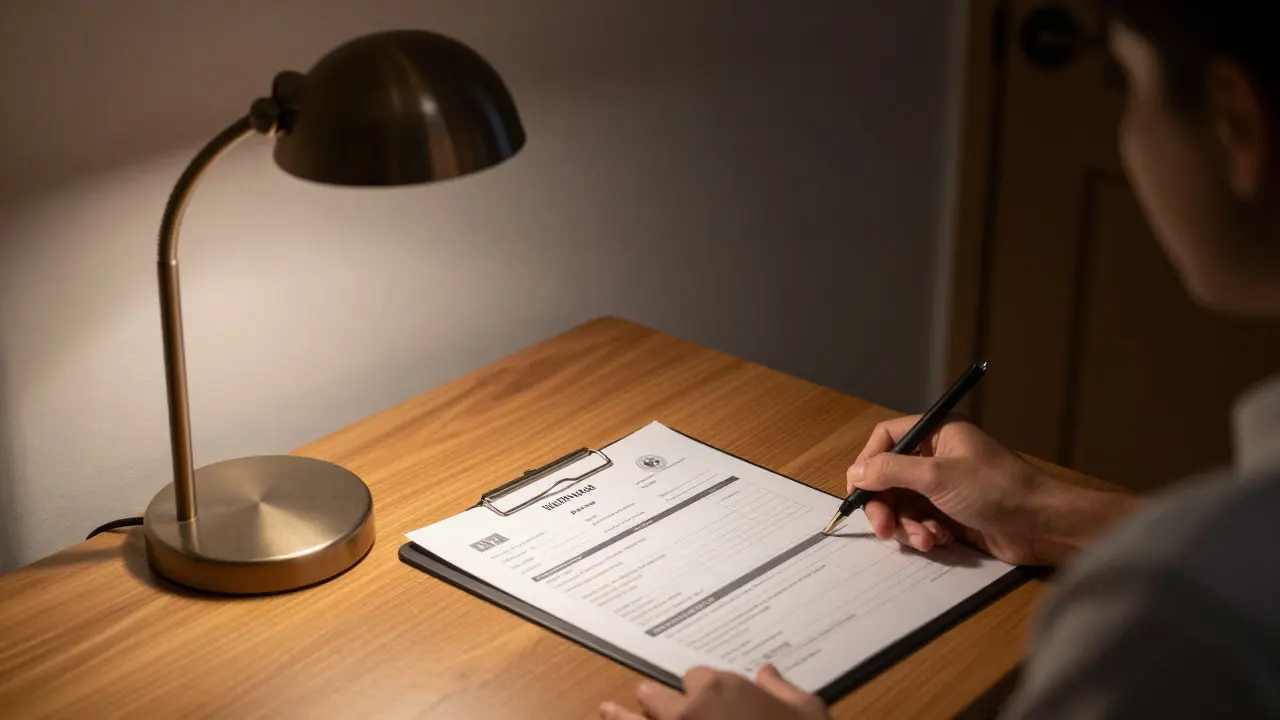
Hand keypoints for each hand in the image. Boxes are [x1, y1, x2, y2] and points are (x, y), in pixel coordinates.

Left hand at [598, 665, 826, 719]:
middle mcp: (690, 709)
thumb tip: (770, 673)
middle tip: (645, 696)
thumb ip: (784, 690)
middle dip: (654, 697)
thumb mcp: (808, 712)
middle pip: (657, 695)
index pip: (696, 677)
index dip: (699, 689)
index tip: (703, 697)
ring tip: (606, 711)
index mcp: (722, 688)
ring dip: (620, 717)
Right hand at [848, 416, 1137, 565]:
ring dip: (907, 525)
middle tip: (884, 529)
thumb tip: (855, 472)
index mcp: (936, 434)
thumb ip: (891, 471)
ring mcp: (944, 487)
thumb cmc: (995, 490)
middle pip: (889, 478)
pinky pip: (920, 522)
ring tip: (925, 540)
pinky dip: (924, 534)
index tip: (858, 490)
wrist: (1042, 526)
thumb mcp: (937, 476)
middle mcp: (937, 456)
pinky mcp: (951, 514)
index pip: (887, 439)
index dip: (868, 463)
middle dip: (886, 505)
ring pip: (903, 505)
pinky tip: (940, 540)